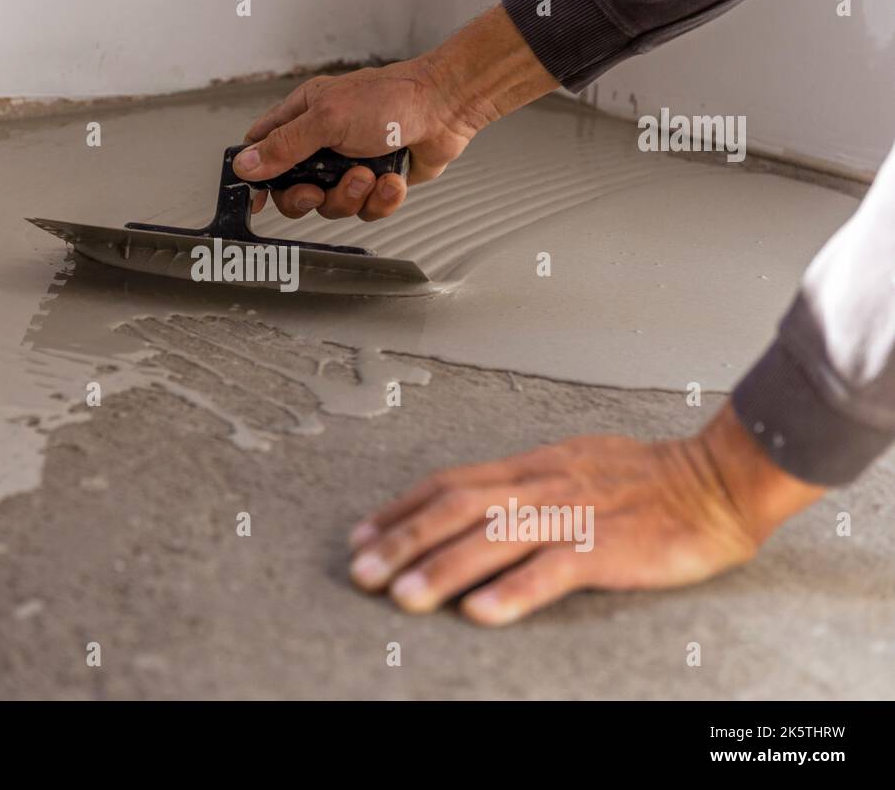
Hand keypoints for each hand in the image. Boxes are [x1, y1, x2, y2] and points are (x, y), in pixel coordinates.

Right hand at [238, 5, 557, 220]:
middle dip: (306, 198)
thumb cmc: (390, 100)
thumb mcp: (327, 119)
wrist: (445, 109)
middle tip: (317, 191)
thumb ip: (284, 146)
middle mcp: (322, 143)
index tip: (255, 200)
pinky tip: (392, 180)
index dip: (256, 177)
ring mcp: (349, 165)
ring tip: (370, 174)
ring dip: (351, 195)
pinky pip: (365, 209)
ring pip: (331, 205)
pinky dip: (380, 200)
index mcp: (303, 117)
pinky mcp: (377, 183)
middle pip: (292, 190)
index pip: (263, 149)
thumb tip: (244, 165)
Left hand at [347, 402, 823, 624]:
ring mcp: (574, 514)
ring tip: (403, 598)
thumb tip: (468, 503)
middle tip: (362, 573)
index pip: (448, 482)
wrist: (717, 479)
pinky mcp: (608, 547)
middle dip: (403, 540)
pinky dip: (514, 591)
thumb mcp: (570, 465)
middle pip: (456, 508)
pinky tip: (481, 612)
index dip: (399, 508)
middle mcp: (542, 485)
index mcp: (531, 466)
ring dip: (442, 568)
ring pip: (493, 537)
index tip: (361, 535)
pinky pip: (553, 570)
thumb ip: (521, 485)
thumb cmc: (645, 477)